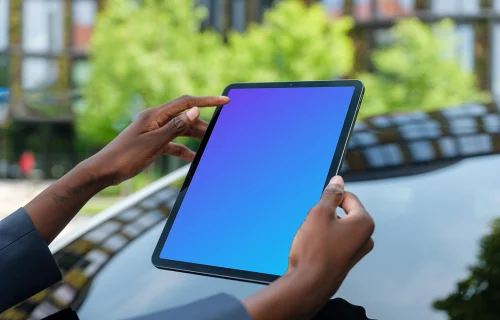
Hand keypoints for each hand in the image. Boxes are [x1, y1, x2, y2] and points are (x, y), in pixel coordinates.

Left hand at [87, 95, 228, 184]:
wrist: (104, 171)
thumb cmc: (125, 157)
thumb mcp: (153, 143)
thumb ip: (175, 127)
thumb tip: (194, 111)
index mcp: (155, 115)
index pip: (186, 103)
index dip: (207, 101)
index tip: (224, 101)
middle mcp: (155, 120)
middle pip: (185, 116)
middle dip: (203, 123)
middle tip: (219, 132)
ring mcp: (154, 131)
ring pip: (180, 130)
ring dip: (195, 136)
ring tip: (209, 144)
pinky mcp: (152, 143)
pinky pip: (173, 143)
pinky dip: (183, 149)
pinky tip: (193, 158)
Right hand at [243, 176, 373, 319]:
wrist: (307, 283)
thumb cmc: (315, 251)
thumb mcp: (319, 213)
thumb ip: (330, 195)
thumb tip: (338, 181)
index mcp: (364, 223)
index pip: (348, 197)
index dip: (331, 197)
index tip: (318, 202)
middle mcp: (365, 237)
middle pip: (344, 212)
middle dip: (327, 213)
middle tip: (313, 222)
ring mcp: (356, 250)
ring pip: (337, 227)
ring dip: (323, 227)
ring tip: (311, 237)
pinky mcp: (345, 260)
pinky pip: (334, 240)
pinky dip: (323, 239)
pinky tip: (312, 247)